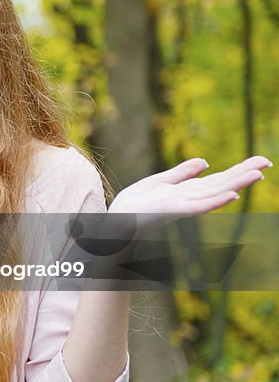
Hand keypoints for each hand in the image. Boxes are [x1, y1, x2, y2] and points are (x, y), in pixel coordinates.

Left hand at [109, 155, 270, 219]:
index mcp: (187, 190)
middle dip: (244, 173)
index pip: (217, 178)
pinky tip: (232, 195)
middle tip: (267, 163)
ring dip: (237, 183)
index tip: (259, 162)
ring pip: (215, 192)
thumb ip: (182, 172)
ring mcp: (184, 205)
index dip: (238, 170)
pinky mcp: (174, 210)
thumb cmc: (136, 204)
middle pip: (221, 182)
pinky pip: (199, 206)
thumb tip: (205, 162)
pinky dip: (215, 201)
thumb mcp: (160, 181)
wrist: (117, 220)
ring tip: (258, 174)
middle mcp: (190, 197)